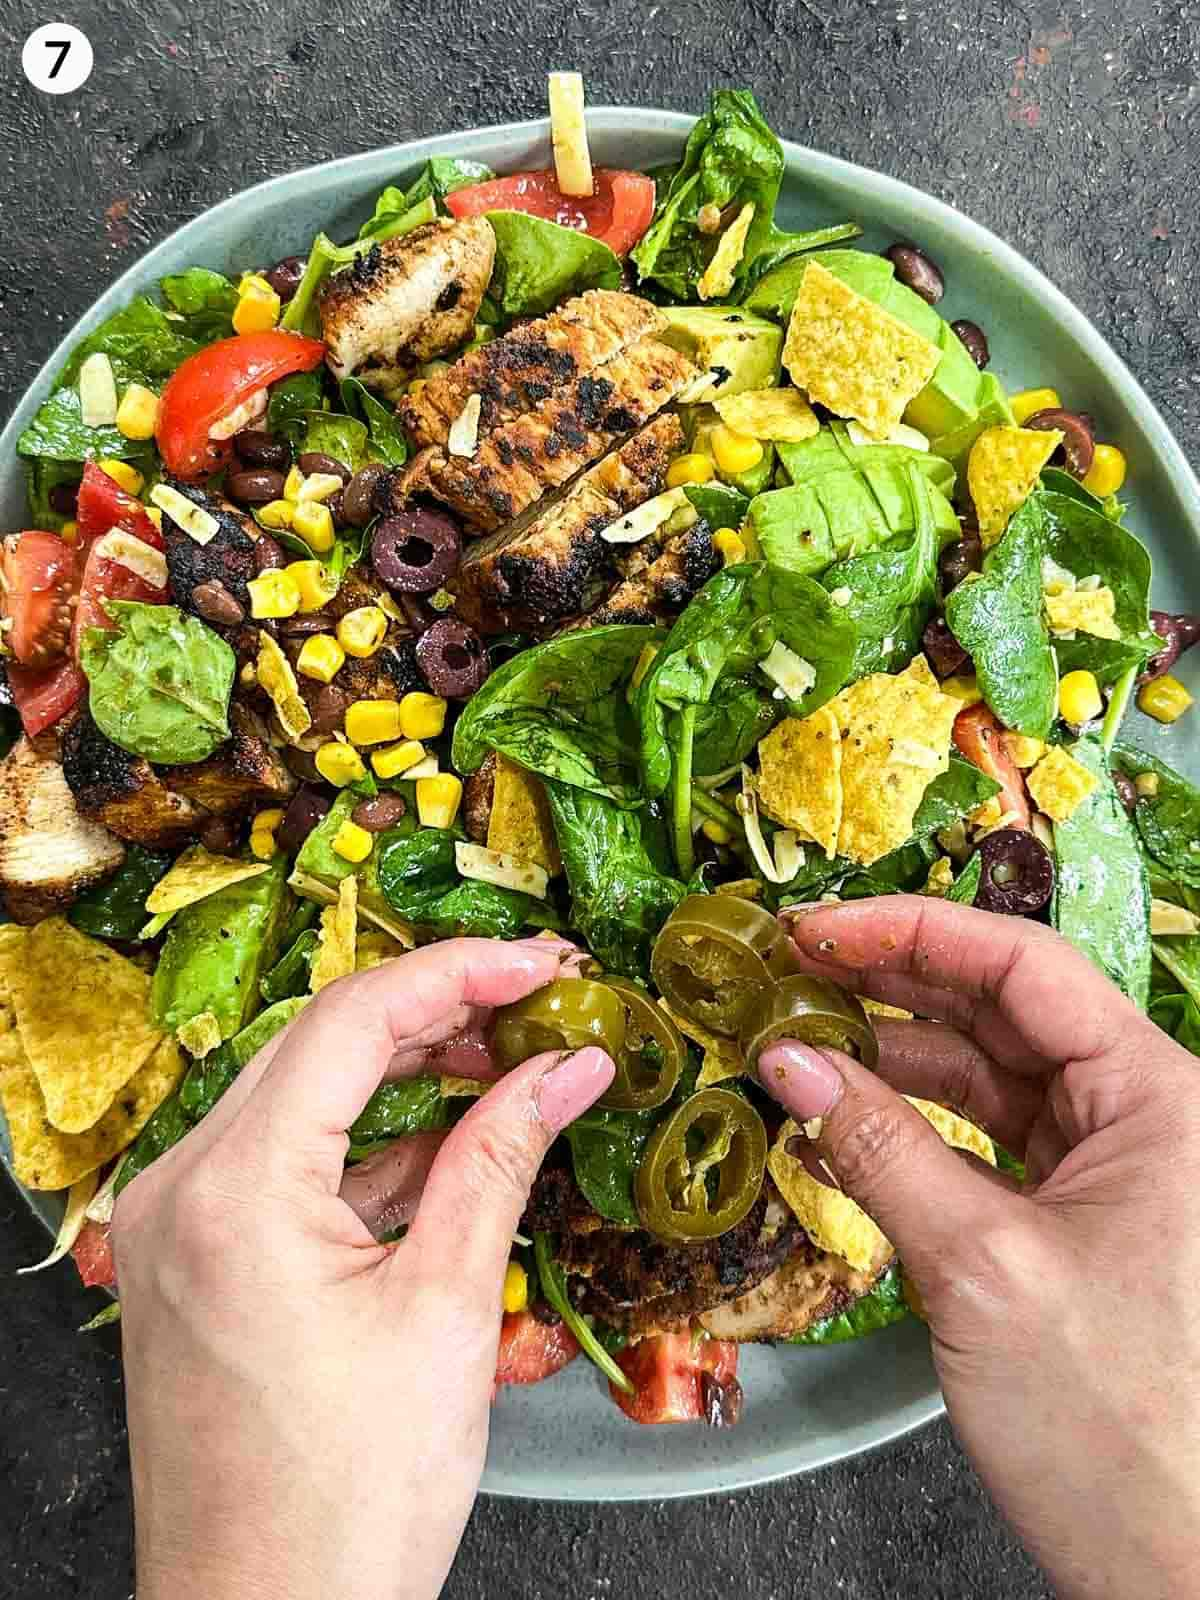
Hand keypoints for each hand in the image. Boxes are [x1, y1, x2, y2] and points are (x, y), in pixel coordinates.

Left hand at [112, 937, 613, 1599]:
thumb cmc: (347, 1501)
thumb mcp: (447, 1311)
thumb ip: (501, 1159)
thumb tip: (568, 1067)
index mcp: (235, 1189)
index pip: (354, 1020)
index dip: (462, 972)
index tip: (546, 961)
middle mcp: (183, 1186)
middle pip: (322, 1044)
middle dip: (439, 1013)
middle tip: (542, 1003)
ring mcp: (179, 1223)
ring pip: (305, 1095)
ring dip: (407, 1073)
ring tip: (511, 1059)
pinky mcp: (197, 1258)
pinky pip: (288, 1162)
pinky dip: (370, 1143)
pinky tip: (452, 1138)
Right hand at [758, 896, 1199, 1599]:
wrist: (1184, 1577)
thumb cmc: (1125, 1432)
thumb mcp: (980, 1269)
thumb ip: (876, 1150)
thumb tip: (788, 1060)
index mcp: (1159, 1099)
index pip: (1025, 967)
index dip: (912, 932)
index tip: (819, 929)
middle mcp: (1143, 1117)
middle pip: (1004, 1011)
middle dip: (893, 982)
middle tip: (791, 965)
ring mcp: (1109, 1171)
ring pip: (989, 1076)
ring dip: (892, 1056)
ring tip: (799, 1036)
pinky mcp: (1075, 1222)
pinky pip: (985, 1143)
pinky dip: (912, 1127)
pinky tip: (842, 1118)